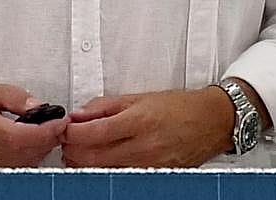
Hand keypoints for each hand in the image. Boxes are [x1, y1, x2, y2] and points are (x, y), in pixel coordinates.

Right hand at [0, 79, 67, 166]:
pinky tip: (26, 146)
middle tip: (55, 126)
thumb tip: (37, 105)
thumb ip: (14, 97)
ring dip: (38, 151)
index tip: (59, 121)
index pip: (25, 137)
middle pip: (27, 154)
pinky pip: (10, 170)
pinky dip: (24, 159)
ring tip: (42, 134)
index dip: (48, 131)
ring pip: (21, 165)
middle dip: (47, 140)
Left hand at [61, 87, 232, 167]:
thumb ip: (105, 106)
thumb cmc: (179, 107)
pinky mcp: (153, 177)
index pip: (93, 133)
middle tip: (67, 141)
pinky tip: (100, 162)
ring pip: (103, 172)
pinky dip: (104, 171)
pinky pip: (120, 177)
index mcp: (138, 121)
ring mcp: (148, 165)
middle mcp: (143, 146)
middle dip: (72, 150)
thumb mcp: (139, 97)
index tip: (64, 128)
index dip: (71, 132)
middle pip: (93, 157)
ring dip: (84, 164)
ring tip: (80, 152)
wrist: (211, 122)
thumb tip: (78, 114)